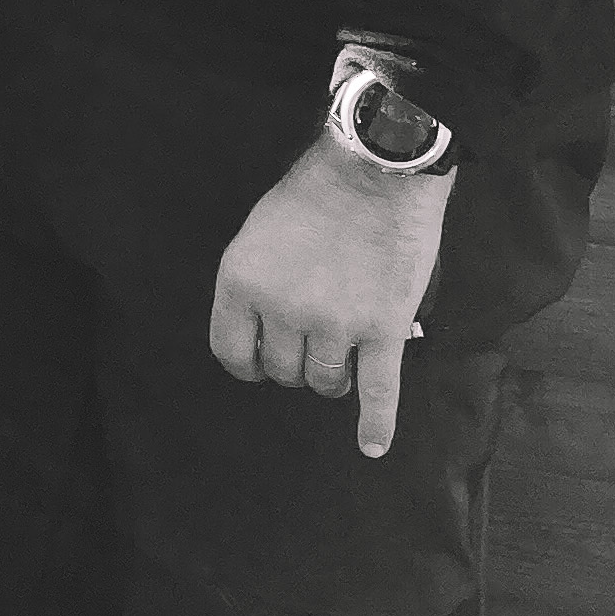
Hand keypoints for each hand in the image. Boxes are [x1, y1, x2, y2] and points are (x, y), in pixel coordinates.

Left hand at [207, 135, 450, 456]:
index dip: (249, 361)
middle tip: (312, 339)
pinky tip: (372, 445)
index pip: (232, 354)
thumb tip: (259, 330)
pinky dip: (376, 423)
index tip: (263, 358)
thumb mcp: (257, 233)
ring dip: (332, 376)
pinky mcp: (383, 330)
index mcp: (241, 283)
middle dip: (295, 361)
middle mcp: (283, 310)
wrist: (375, 170)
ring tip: (343, 354)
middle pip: (283, 371)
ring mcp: (335, 324)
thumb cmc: (313, 193)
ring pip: (326, 383)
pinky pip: (377, 392)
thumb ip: (253, 284)